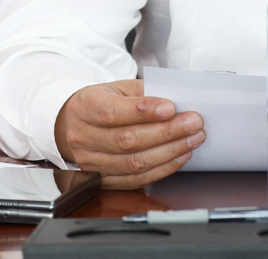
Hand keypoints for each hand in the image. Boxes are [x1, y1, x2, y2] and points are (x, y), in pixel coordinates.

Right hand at [54, 79, 204, 188]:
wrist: (73, 124)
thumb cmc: (101, 102)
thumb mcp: (117, 88)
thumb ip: (144, 93)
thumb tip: (177, 100)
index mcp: (85, 107)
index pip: (113, 112)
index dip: (144, 111)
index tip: (171, 107)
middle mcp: (83, 137)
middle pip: (127, 140)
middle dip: (166, 132)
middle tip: (194, 123)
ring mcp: (91, 162)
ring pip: (134, 163)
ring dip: (169, 152)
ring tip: (193, 139)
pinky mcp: (103, 180)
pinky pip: (137, 179)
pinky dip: (163, 168)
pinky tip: (180, 156)